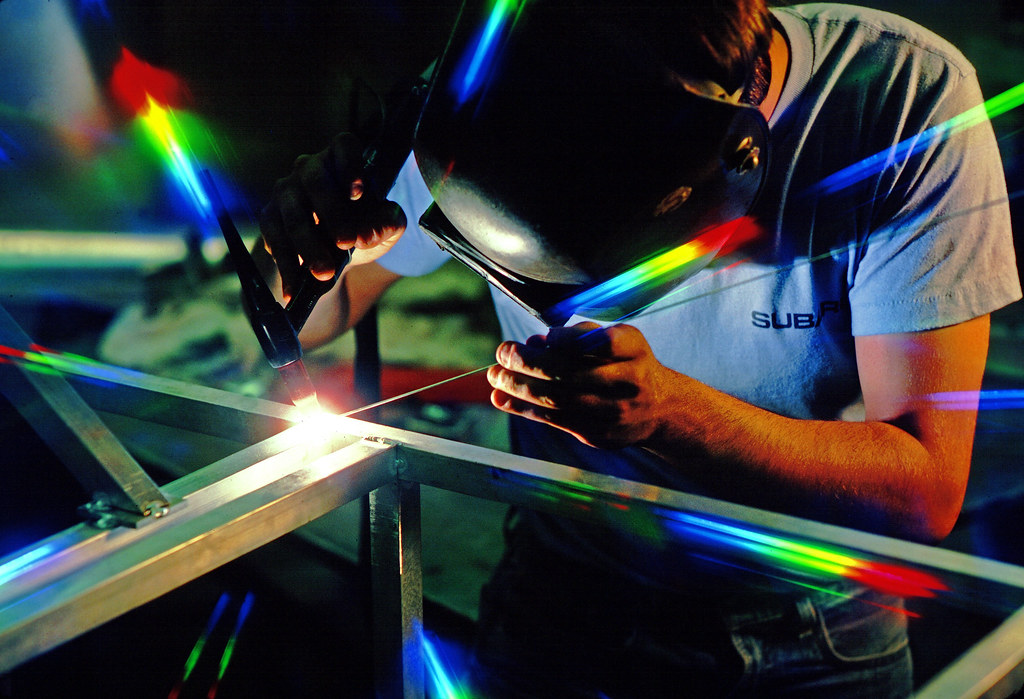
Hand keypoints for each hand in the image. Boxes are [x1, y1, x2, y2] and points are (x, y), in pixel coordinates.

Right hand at [259, 132, 406, 301]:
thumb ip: (387, 224)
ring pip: (294, 215)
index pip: (344, 146)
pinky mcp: (270, 218)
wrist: (332, 260)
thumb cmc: (363, 231)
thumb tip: (370, 232)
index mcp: (342, 162)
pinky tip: (294, 288)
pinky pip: (275, 240)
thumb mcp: (384, 229)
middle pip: (316, 182)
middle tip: (348, 243)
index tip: (359, 193)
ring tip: (325, 274)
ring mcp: (286, 192)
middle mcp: (310, 169)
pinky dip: (287, 267)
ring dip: (309, 247)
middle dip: (333, 215)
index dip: (351, 165)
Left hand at [487, 322, 673, 448]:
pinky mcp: (600, 435)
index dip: (567, 340)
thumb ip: (579, 336)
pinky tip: (502, 398)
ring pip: (559, 401)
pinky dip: (524, 408)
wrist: (659, 409)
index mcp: (634, 351)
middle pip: (572, 374)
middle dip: (529, 363)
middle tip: (502, 351)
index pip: (602, 343)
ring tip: (495, 375)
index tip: (542, 338)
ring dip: (519, 388)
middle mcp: (629, 383)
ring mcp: (614, 413)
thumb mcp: (617, 340)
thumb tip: (534, 343)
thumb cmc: (627, 364)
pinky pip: (556, 421)